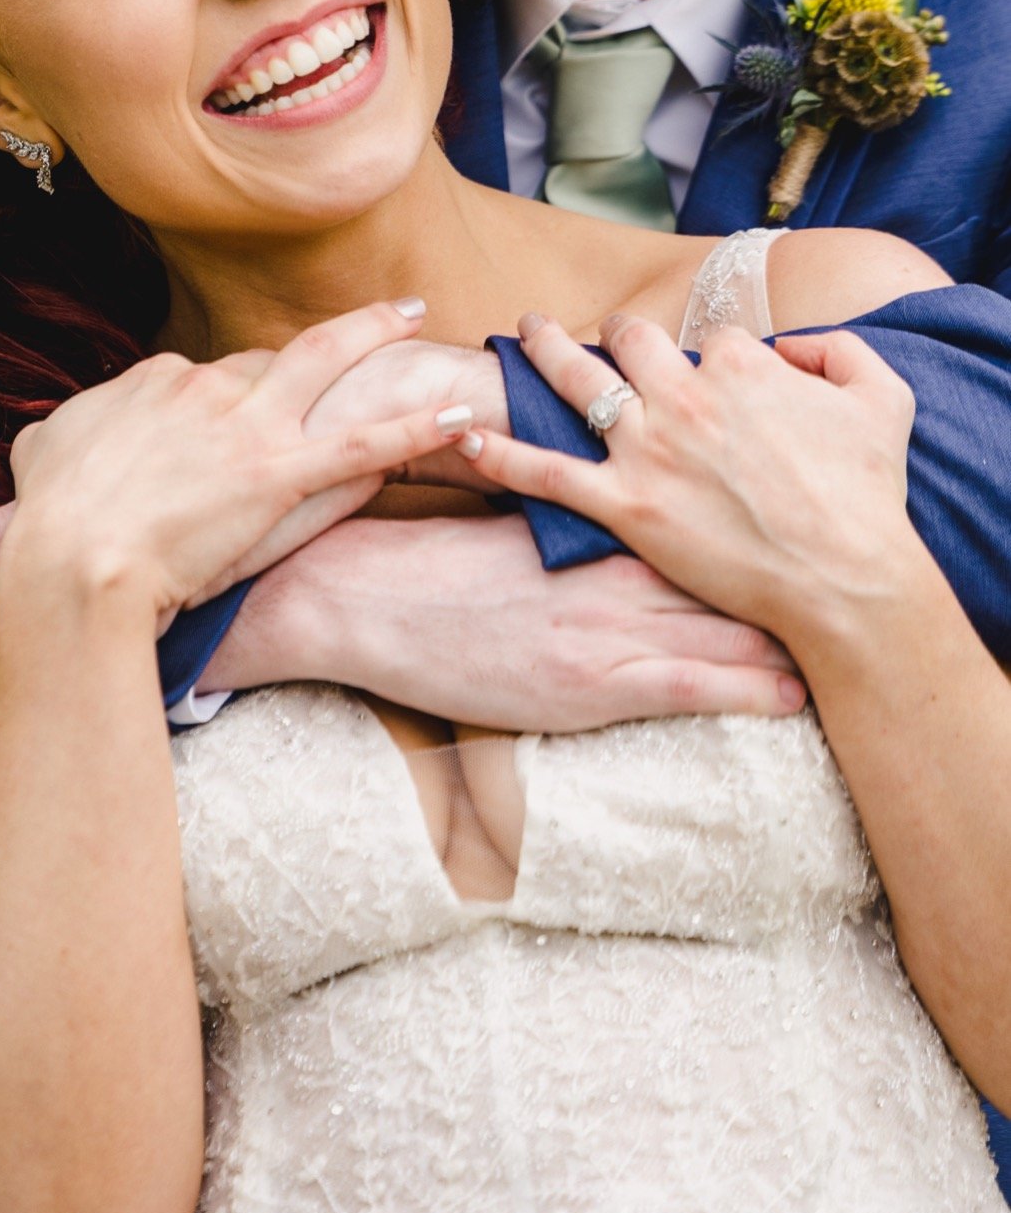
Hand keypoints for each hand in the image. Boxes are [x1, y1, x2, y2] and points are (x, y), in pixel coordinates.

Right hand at [0, 301, 480, 633]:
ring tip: (415, 316)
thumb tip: (53, 440)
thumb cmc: (50, 520)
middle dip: (323, 338)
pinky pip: (364, 444)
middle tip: (370, 318)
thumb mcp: (44, 458)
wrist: (71, 559)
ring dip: (375, 333)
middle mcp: (203, 387)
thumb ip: (61, 439)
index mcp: (153, 382)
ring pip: (323, 362)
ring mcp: (245, 426)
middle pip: (271, 358)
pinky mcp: (279, 474)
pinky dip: (418, 428)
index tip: (259, 401)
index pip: (209, 375)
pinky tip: (461, 417)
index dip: (240, 389)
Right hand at [205, 511, 803, 726]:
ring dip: (785, 635)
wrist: (369, 599)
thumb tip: (613, 516)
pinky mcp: (587, 683)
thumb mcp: (513, 525)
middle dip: (789, 583)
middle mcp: (613, 569)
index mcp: (594, 526)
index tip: (798, 536)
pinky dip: (746, 689)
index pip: (697, 524)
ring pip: (724, 626)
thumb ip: (574, 519)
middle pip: (728, 572)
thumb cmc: (433, 564)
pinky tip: (790, 697)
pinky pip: (688, 687)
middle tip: (842, 588)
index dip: (755, 532)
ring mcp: (605, 628)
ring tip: (842, 643)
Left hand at [462, 311, 927, 666]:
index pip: (704, 338)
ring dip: (543, 351)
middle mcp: (683, 397)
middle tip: (597, 331)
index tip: (701, 375)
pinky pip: (546, 472)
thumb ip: (838, 353)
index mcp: (738, 366)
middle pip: (630, 341)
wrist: (844, 579)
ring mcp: (648, 450)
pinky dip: (500, 453)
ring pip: (577, 383)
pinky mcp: (624, 505)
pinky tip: (464, 438)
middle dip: (612, 332)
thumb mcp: (883, 401)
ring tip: (523, 333)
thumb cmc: (867, 498)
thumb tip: (791, 347)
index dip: (703, 356)